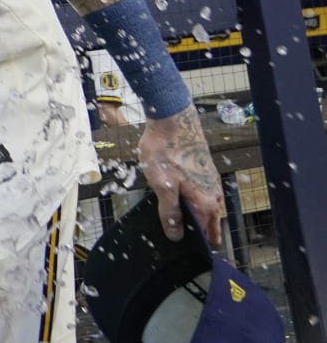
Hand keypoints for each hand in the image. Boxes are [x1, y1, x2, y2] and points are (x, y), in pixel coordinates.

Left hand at [139, 108, 223, 246]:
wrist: (174, 121)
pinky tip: (189, 201)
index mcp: (205, 202)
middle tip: (200, 245)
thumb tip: (176, 236)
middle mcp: (213, 194)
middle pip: (212, 221)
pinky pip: (205, 193)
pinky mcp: (204, 170)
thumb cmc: (167, 152)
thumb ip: (170, 212)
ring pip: (210, 206)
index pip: (206, 232)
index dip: (200, 243)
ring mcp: (211, 181)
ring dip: (204, 217)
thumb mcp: (162, 186)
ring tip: (195, 227)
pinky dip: (200, 202)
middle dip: (206, 233)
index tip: (196, 254)